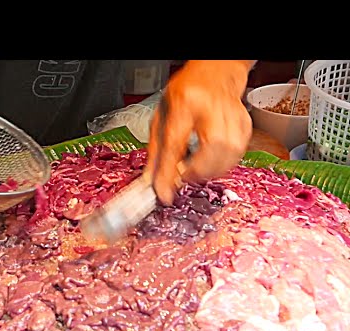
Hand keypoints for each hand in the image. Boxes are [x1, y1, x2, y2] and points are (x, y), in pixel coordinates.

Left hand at [145, 60, 255, 205]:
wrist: (215, 70)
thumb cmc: (186, 90)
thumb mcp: (161, 115)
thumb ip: (156, 150)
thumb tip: (153, 179)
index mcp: (183, 103)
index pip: (175, 144)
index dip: (169, 173)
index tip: (165, 193)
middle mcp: (211, 107)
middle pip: (212, 148)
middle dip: (198, 171)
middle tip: (185, 176)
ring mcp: (232, 113)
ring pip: (230, 152)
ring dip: (212, 170)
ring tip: (198, 170)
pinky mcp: (244, 121)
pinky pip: (239, 151)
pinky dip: (226, 162)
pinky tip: (213, 160)